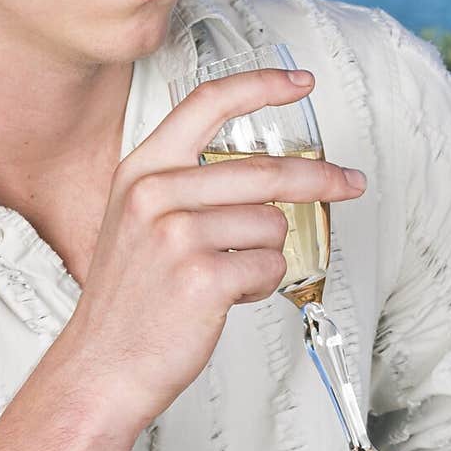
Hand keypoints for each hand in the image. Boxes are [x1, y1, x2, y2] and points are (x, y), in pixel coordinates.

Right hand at [54, 69, 366, 436]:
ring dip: (266, 256)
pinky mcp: (203, 276)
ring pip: (271, 226)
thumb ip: (186, 188)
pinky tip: (226, 297)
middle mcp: (155, 195)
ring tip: (227, 278)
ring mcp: (177, 235)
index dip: (261, 86)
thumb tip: (267, 177)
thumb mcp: (136, 223)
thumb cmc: (128, 303)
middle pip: (263, 170)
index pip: (207, 104)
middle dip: (320, 179)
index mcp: (141, 171)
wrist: (100, 367)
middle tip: (350, 183)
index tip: (300, 84)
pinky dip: (260, 286)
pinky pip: (270, 267)